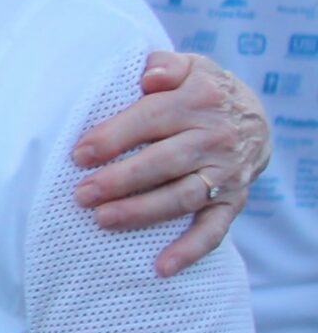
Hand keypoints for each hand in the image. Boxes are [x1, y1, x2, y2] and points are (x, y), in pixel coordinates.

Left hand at [72, 50, 271, 275]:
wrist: (254, 117)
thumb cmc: (199, 90)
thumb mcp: (188, 65)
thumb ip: (165, 65)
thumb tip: (149, 76)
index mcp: (198, 101)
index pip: (149, 120)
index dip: (112, 138)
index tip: (78, 155)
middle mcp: (215, 139)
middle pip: (163, 162)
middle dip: (119, 180)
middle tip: (80, 194)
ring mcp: (225, 173)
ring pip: (182, 197)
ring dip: (142, 211)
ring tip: (102, 220)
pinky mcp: (233, 201)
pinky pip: (213, 230)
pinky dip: (189, 250)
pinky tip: (160, 267)